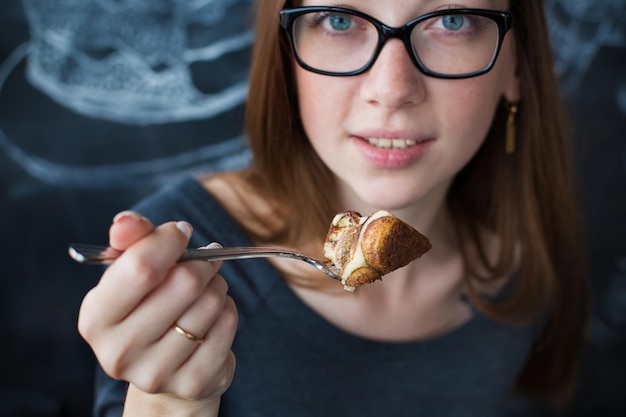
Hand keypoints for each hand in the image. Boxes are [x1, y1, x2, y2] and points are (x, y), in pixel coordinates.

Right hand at [78, 211, 237, 413]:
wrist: (162, 365)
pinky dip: (228, 309)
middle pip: (184, 283)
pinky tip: (214, 314)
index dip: (169, 240)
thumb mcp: (130, 270)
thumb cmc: (145, 305)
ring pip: (211, 303)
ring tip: (207, 289)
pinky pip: (228, 324)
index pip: (140, 268)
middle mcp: (119, 352)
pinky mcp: (193, 383)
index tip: (180, 233)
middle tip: (202, 263)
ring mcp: (156, 373)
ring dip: (217, 285)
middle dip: (200, 263)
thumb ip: (130, 239)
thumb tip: (126, 222)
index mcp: (95, 318)